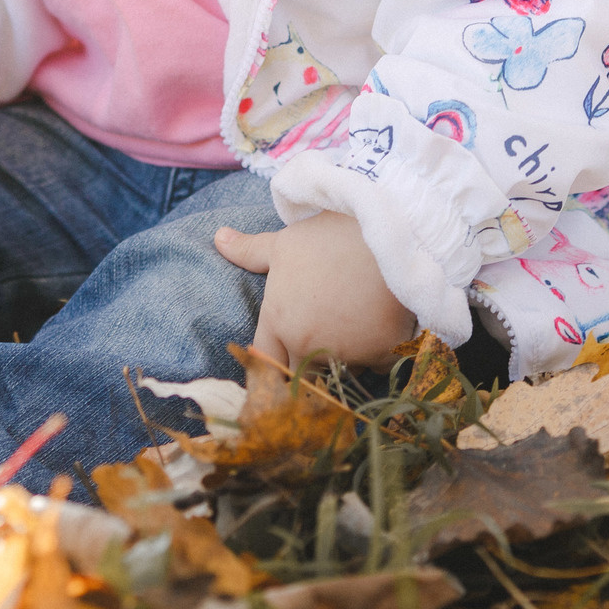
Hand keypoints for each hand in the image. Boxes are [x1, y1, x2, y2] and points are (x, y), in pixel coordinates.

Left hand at [214, 212, 413, 370]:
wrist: (391, 232)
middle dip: (308, 367)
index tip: (281, 362)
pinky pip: (376, 368)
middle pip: (300, 376)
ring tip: (355, 330)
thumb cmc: (332, 236)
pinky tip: (381, 329)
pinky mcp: (381, 356)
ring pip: (340, 373)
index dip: (272, 362)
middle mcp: (306, 345)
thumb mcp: (285, 242)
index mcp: (278, 322)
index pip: (265, 362)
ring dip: (343, 362)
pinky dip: (378, 356)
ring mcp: (345, 354)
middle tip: (323, 344)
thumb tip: (217, 238)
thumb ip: (249, 251)